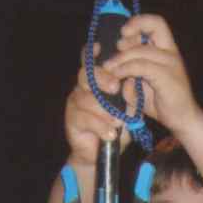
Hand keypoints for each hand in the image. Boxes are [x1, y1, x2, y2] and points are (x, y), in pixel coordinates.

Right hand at [65, 46, 131, 166]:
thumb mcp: (127, 113)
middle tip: (114, 87)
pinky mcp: (71, 119)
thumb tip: (131, 82)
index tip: (100, 47)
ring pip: (86, 98)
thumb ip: (130, 98)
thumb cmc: (114, 129)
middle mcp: (82, 89)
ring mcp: (75, 103)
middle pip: (86, 75)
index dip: (92, 53)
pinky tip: (110, 134)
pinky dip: (100, 126)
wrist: (100, 156)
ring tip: (117, 123)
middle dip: (101, 78)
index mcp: (96, 83)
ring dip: (104, 110)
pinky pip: (84, 118)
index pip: (90, 62)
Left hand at [102, 14, 200, 136]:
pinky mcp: (167, 76)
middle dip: (129, 36)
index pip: (156, 23)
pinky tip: (118, 76)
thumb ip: (130, 73)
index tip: (124, 33)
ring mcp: (171, 63)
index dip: (139, 22)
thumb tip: (113, 67)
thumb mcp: (142, 85)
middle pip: (153, 26)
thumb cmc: (163, 104)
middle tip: (115, 51)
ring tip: (109, 68)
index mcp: (167, 50)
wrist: (184, 121)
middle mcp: (171, 53)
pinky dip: (125, 69)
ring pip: (141, 49)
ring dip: (121, 57)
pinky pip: (141, 66)